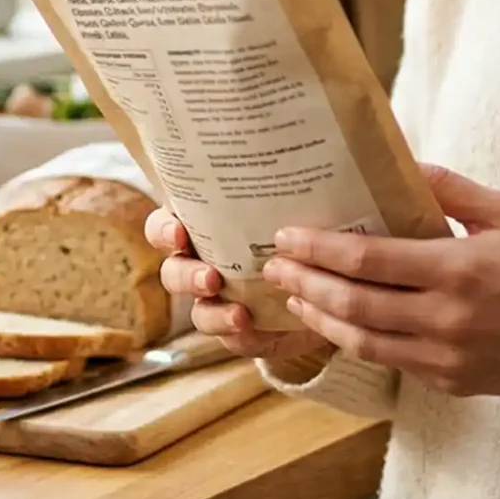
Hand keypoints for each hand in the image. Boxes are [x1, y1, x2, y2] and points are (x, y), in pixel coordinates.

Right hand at [147, 206, 329, 362]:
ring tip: (240, 315)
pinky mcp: (244, 332)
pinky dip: (242, 337)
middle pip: (174, 273)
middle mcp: (204, 264)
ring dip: (214, 315)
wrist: (335, 276)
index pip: (164, 226)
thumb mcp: (295, 201)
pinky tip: (259, 329)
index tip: (179, 232)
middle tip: (211, 279)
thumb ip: (280, 189)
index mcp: (206, 227)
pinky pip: (233, 340)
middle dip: (187, 277)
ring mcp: (221, 302)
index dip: (163, 230)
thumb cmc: (305, 226)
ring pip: (199, 313)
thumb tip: (285, 157)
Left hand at [262, 163, 499, 397]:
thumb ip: (452, 188)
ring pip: (361, 341)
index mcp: (458, 269)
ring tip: (294, 295)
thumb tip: (404, 160)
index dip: (320, 249)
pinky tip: (335, 321)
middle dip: (306, 282)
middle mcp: (445, 318)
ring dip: (320, 317)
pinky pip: (386, 361)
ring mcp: (443, 356)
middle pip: (353, 303)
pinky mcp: (444, 381)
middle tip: (274, 266)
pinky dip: (352, 341)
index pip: (369, 260)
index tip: (287, 236)